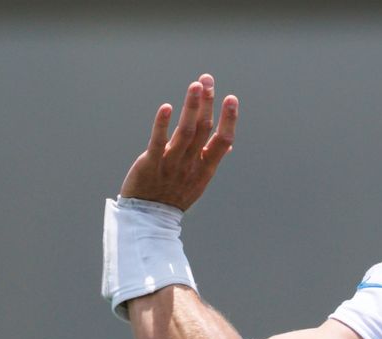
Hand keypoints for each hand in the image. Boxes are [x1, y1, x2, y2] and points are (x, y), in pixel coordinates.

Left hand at [119, 74, 237, 210]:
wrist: (150, 218)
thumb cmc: (175, 196)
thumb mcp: (199, 180)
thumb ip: (211, 158)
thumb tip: (229, 144)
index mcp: (205, 168)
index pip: (223, 140)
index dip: (229, 119)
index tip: (231, 98)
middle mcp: (191, 164)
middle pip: (203, 129)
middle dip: (207, 102)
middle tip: (207, 79)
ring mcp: (172, 164)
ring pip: (185, 132)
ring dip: (191, 107)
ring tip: (195, 86)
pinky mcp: (151, 163)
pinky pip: (158, 142)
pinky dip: (163, 124)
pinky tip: (167, 107)